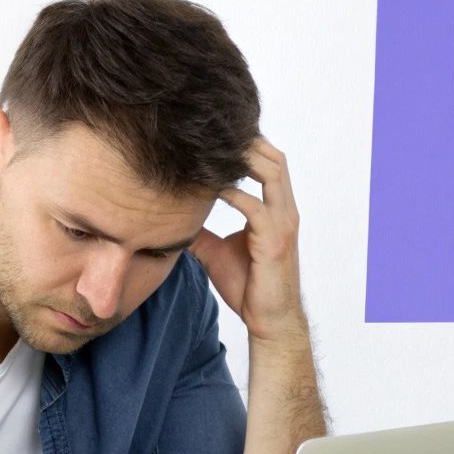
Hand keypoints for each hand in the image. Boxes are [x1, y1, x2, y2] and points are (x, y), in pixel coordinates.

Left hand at [189, 136, 306, 343]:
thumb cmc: (248, 286)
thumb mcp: (215, 251)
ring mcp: (282, 224)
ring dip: (245, 158)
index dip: (248, 145)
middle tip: (215, 133)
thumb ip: (199, 231)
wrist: (268, 319)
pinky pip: (255, 207)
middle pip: (275, 158)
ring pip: (272, 173)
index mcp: (275, 209)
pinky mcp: (274, 241)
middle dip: (248, 141)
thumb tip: (170, 219)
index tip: (217, 135)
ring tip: (215, 151)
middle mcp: (283, 211)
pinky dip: (233, 194)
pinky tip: (212, 189)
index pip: (269, 163)